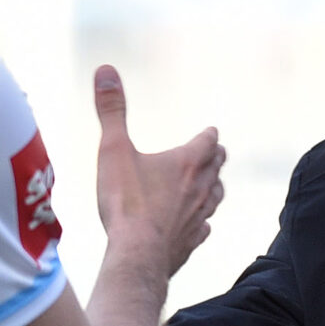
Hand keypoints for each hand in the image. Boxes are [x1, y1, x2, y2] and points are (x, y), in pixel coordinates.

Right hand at [92, 65, 224, 276]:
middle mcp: (199, 188)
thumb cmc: (126, 202)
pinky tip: (202, 225)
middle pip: (216, 168)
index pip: (206, 141)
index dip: (208, 135)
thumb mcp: (114, 149)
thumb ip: (112, 110)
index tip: (212, 131)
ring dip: (215, 188)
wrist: (137, 255)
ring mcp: (198, 217)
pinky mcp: (192, 242)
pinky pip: (204, 228)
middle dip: (216, 158)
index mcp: (186, 163)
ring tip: (214, 185)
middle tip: (219, 153)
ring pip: (215, 198)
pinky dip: (204, 222)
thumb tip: (105, 70)